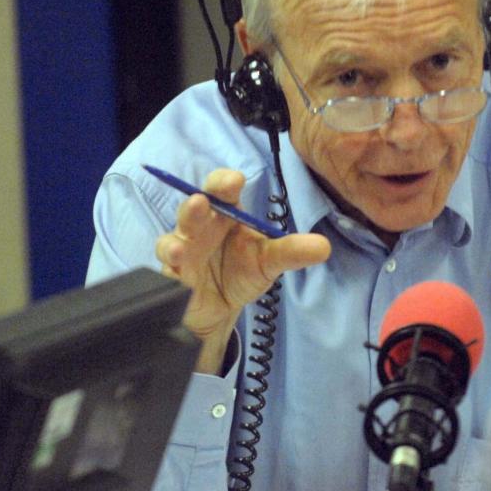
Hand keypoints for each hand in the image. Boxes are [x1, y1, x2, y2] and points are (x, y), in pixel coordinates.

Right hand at [155, 168, 330, 372]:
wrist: (222, 309)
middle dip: (195, 206)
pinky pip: (166, 275)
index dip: (225, 182)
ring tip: (181, 250)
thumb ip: (293, 252)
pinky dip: (169, 277)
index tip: (234, 180)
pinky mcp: (173, 279)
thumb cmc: (242, 271)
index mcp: (225, 215)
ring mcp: (183, 253)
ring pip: (171, 242)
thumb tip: (324, 247)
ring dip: (174, 244)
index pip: (222, 189)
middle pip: (192, 210)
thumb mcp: (270, 261)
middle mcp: (200, 228)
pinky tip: (175, 277)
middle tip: (202, 200)